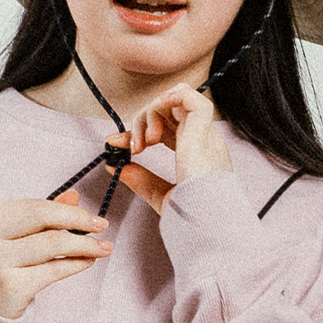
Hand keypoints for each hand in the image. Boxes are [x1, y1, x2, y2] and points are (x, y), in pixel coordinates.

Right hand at [0, 189, 112, 319]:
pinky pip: (53, 271)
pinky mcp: (10, 288)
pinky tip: (87, 262)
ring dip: (84, 245)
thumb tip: (74, 197)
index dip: (65, 209)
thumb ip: (37, 218)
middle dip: (77, 220)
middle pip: (41, 219)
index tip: (91, 215)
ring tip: (103, 248)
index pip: (31, 207)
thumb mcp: (7, 240)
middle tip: (102, 226)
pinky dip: (75, 264)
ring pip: (51, 245)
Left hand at [108, 84, 233, 215]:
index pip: (166, 128)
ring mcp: (205, 134)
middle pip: (170, 111)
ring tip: (146, 140)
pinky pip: (192, 97)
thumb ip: (142, 180)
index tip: (117, 143)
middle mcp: (203, 139)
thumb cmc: (193, 217)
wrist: (206, 225)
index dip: (140, 130)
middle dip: (143, 120)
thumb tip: (117, 167)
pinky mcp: (204, 131)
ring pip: (176, 100)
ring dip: (152, 112)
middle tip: (134, 146)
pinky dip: (171, 96)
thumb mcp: (161, 196)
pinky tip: (158, 108)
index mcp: (197, 152)